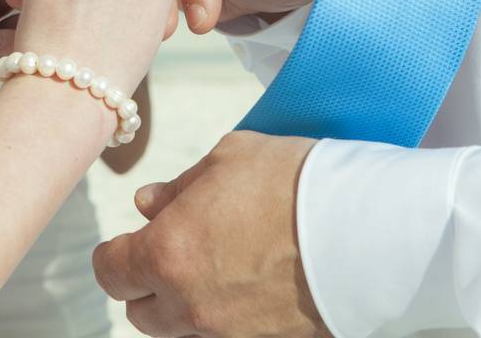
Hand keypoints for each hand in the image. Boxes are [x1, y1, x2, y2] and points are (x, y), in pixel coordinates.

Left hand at [92, 131, 329, 337]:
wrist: (370, 226)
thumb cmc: (295, 181)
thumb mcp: (228, 160)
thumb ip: (178, 187)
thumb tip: (147, 204)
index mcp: (168, 253)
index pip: (110, 271)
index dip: (116, 253)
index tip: (131, 239)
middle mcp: (189, 305)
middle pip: (140, 312)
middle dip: (146, 282)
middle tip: (175, 250)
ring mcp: (228, 334)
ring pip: (178, 332)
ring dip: (181, 304)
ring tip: (215, 269)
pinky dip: (221, 319)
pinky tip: (247, 287)